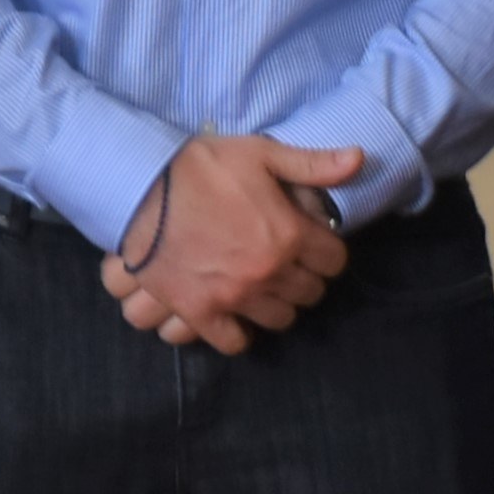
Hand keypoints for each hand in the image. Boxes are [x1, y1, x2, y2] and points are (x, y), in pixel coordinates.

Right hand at [99, 132, 364, 353]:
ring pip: (279, 318)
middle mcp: (269, 272)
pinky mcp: (200, 311)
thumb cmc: (196, 166)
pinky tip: (233, 313)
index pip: (335, 260)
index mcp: (290, 234)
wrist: (133, 186)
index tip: (310, 241)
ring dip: (275, 303)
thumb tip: (360, 159)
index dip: (326, 249)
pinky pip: (234, 341)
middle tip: (283, 261)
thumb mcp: (257, 153)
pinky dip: (238, 332)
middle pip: (310, 292)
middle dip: (303, 276)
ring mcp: (235, 296)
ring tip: (260, 285)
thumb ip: (311, 163)